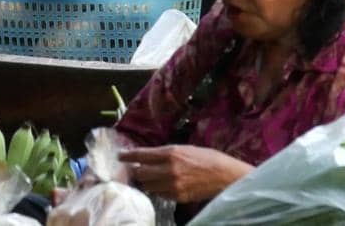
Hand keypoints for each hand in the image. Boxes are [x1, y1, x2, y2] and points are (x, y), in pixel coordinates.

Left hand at [118, 145, 252, 202]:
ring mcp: (172, 185)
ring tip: (149, 177)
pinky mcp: (177, 196)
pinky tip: (162, 185)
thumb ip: (165, 153)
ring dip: (146, 181)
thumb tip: (148, 156)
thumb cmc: (207, 158)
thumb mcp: (184, 148)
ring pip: (148, 185)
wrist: (225, 175)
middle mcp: (168, 169)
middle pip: (140, 172)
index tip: (120, 156)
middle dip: (136, 170)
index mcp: (170, 153)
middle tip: (135, 168)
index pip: (140, 155)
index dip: (127, 156)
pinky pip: (159, 194)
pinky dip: (158, 189)